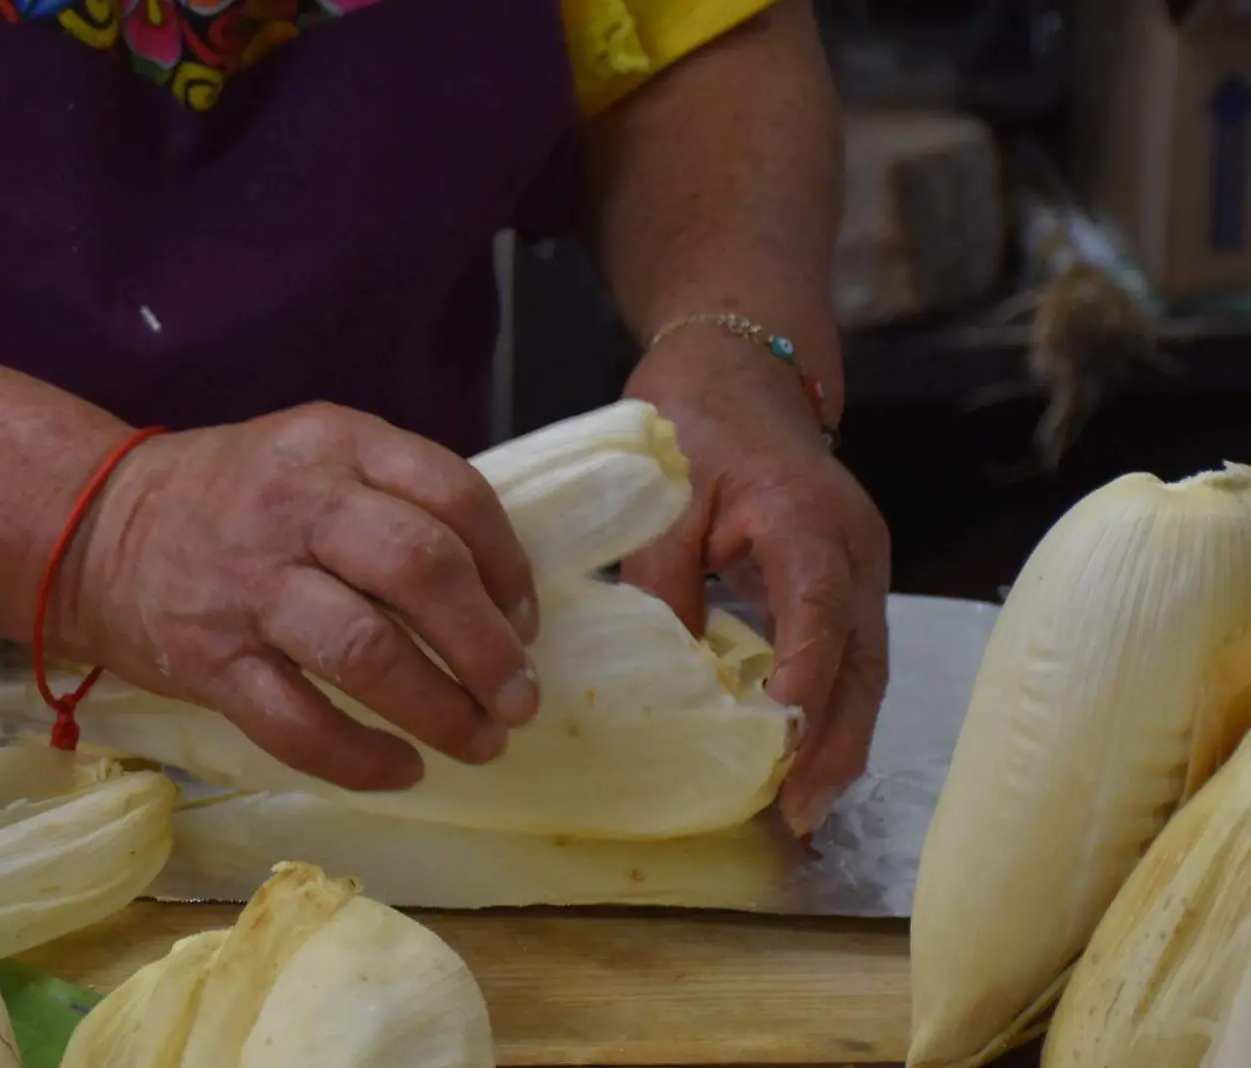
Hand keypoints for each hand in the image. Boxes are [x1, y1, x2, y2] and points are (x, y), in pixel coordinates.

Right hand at [58, 404, 542, 790]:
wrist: (94, 529)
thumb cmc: (233, 499)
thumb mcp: (314, 456)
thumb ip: (396, 498)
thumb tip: (501, 599)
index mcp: (333, 443)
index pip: (452, 493)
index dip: (507, 567)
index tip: (526, 622)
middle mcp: (294, 506)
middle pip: (420, 570)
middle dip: (488, 648)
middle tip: (520, 698)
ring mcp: (248, 586)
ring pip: (366, 652)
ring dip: (441, 710)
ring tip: (481, 741)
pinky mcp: (210, 660)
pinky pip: (297, 723)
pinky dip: (362, 760)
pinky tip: (402, 770)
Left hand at [621, 334, 890, 835]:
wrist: (739, 368)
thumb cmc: (693, 420)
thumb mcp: (663, 497)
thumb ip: (666, 581)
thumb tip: (669, 673)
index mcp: (804, 515)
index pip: (817, 604)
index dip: (805, 671)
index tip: (784, 736)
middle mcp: (853, 545)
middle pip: (861, 655)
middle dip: (836, 738)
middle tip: (804, 811)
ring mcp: (861, 564)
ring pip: (865, 664)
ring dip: (841, 735)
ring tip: (807, 807)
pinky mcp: (848, 578)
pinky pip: (851, 652)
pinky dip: (833, 706)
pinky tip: (806, 756)